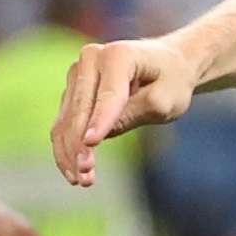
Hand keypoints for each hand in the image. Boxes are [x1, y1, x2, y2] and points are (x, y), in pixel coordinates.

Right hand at [52, 36, 198, 186]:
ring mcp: (77, 74)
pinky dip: (67, 148)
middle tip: (85, 175)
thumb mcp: (166, 99)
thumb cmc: (172, 81)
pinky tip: (73, 171)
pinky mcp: (72, 91)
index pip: (109, 95)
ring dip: (70, 151)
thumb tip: (97, 136)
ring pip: (67, 118)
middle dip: (80, 143)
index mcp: (118, 55)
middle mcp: (90, 59)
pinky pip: (64, 123)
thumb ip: (135, 113)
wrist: (168, 65)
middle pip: (81, 108)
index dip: (100, 120)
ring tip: (81, 180)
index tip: (91, 144)